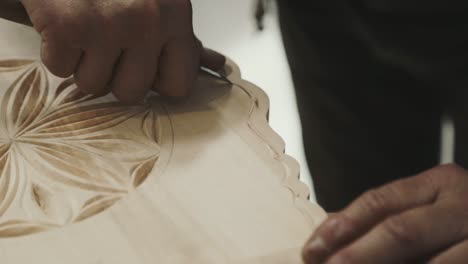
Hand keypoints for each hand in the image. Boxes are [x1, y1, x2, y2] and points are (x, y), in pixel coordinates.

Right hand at [20, 0, 224, 101]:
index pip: (179, 86)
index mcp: (176, 16)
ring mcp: (106, 24)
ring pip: (94, 85)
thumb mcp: (161, 5)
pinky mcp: (66, 26)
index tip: (144, 64)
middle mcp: (147, 21)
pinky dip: (56, 51)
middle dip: (114, 73)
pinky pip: (60, 69)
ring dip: (84, 62)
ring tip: (85, 28)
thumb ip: (185, 39)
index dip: (156, 81)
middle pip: (131, 93)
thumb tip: (217, 65)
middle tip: (106, 40)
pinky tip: (64, 24)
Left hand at [303, 164, 467, 263]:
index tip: (311, 250)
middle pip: (401, 231)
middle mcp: (465, 204)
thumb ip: (384, 218)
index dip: (341, 227)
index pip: (380, 202)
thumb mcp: (427, 208)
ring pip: (431, 263)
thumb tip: (327, 238)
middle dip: (358, 255)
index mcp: (441, 183)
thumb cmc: (458, 222)